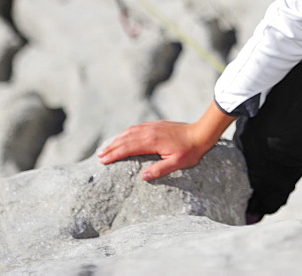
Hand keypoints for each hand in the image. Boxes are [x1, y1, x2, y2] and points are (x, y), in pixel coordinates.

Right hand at [98, 102, 235, 180]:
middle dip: (111, 148)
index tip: (103, 161)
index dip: (114, 154)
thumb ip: (160, 170)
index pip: (128, 148)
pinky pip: (137, 128)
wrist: (201, 132)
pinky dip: (126, 133)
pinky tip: (124, 137)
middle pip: (125, 139)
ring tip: (107, 148)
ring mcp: (153, 126)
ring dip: (117, 140)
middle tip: (99, 156)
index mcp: (152, 142)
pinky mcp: (157, 124)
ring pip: (130, 132)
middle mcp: (149, 132)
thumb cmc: (190, 150)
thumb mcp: (177, 163)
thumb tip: (143, 177)